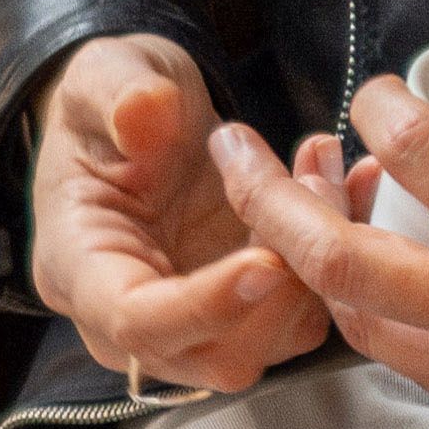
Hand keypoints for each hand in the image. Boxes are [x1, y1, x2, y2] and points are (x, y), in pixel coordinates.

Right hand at [19, 34, 328, 398]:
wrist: (145, 114)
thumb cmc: (114, 99)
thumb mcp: (104, 73)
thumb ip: (116, 91)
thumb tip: (142, 110)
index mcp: (80, 269)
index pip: (137, 322)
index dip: (206, 306)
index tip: (267, 260)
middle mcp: (134, 317)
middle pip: (215, 356)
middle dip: (281, 291)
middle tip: (315, 194)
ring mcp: (195, 322)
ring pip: (272, 341)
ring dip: (318, 269)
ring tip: (325, 169)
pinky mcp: (247, 310)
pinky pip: (304, 313)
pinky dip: (339, 259)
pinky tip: (347, 184)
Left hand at [208, 71, 428, 428]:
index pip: (428, 156)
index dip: (381, 110)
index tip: (377, 92)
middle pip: (341, 260)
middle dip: (269, 201)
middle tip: (239, 153)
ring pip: (360, 322)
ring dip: (315, 264)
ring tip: (298, 212)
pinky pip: (414, 366)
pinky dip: (380, 317)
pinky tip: (372, 277)